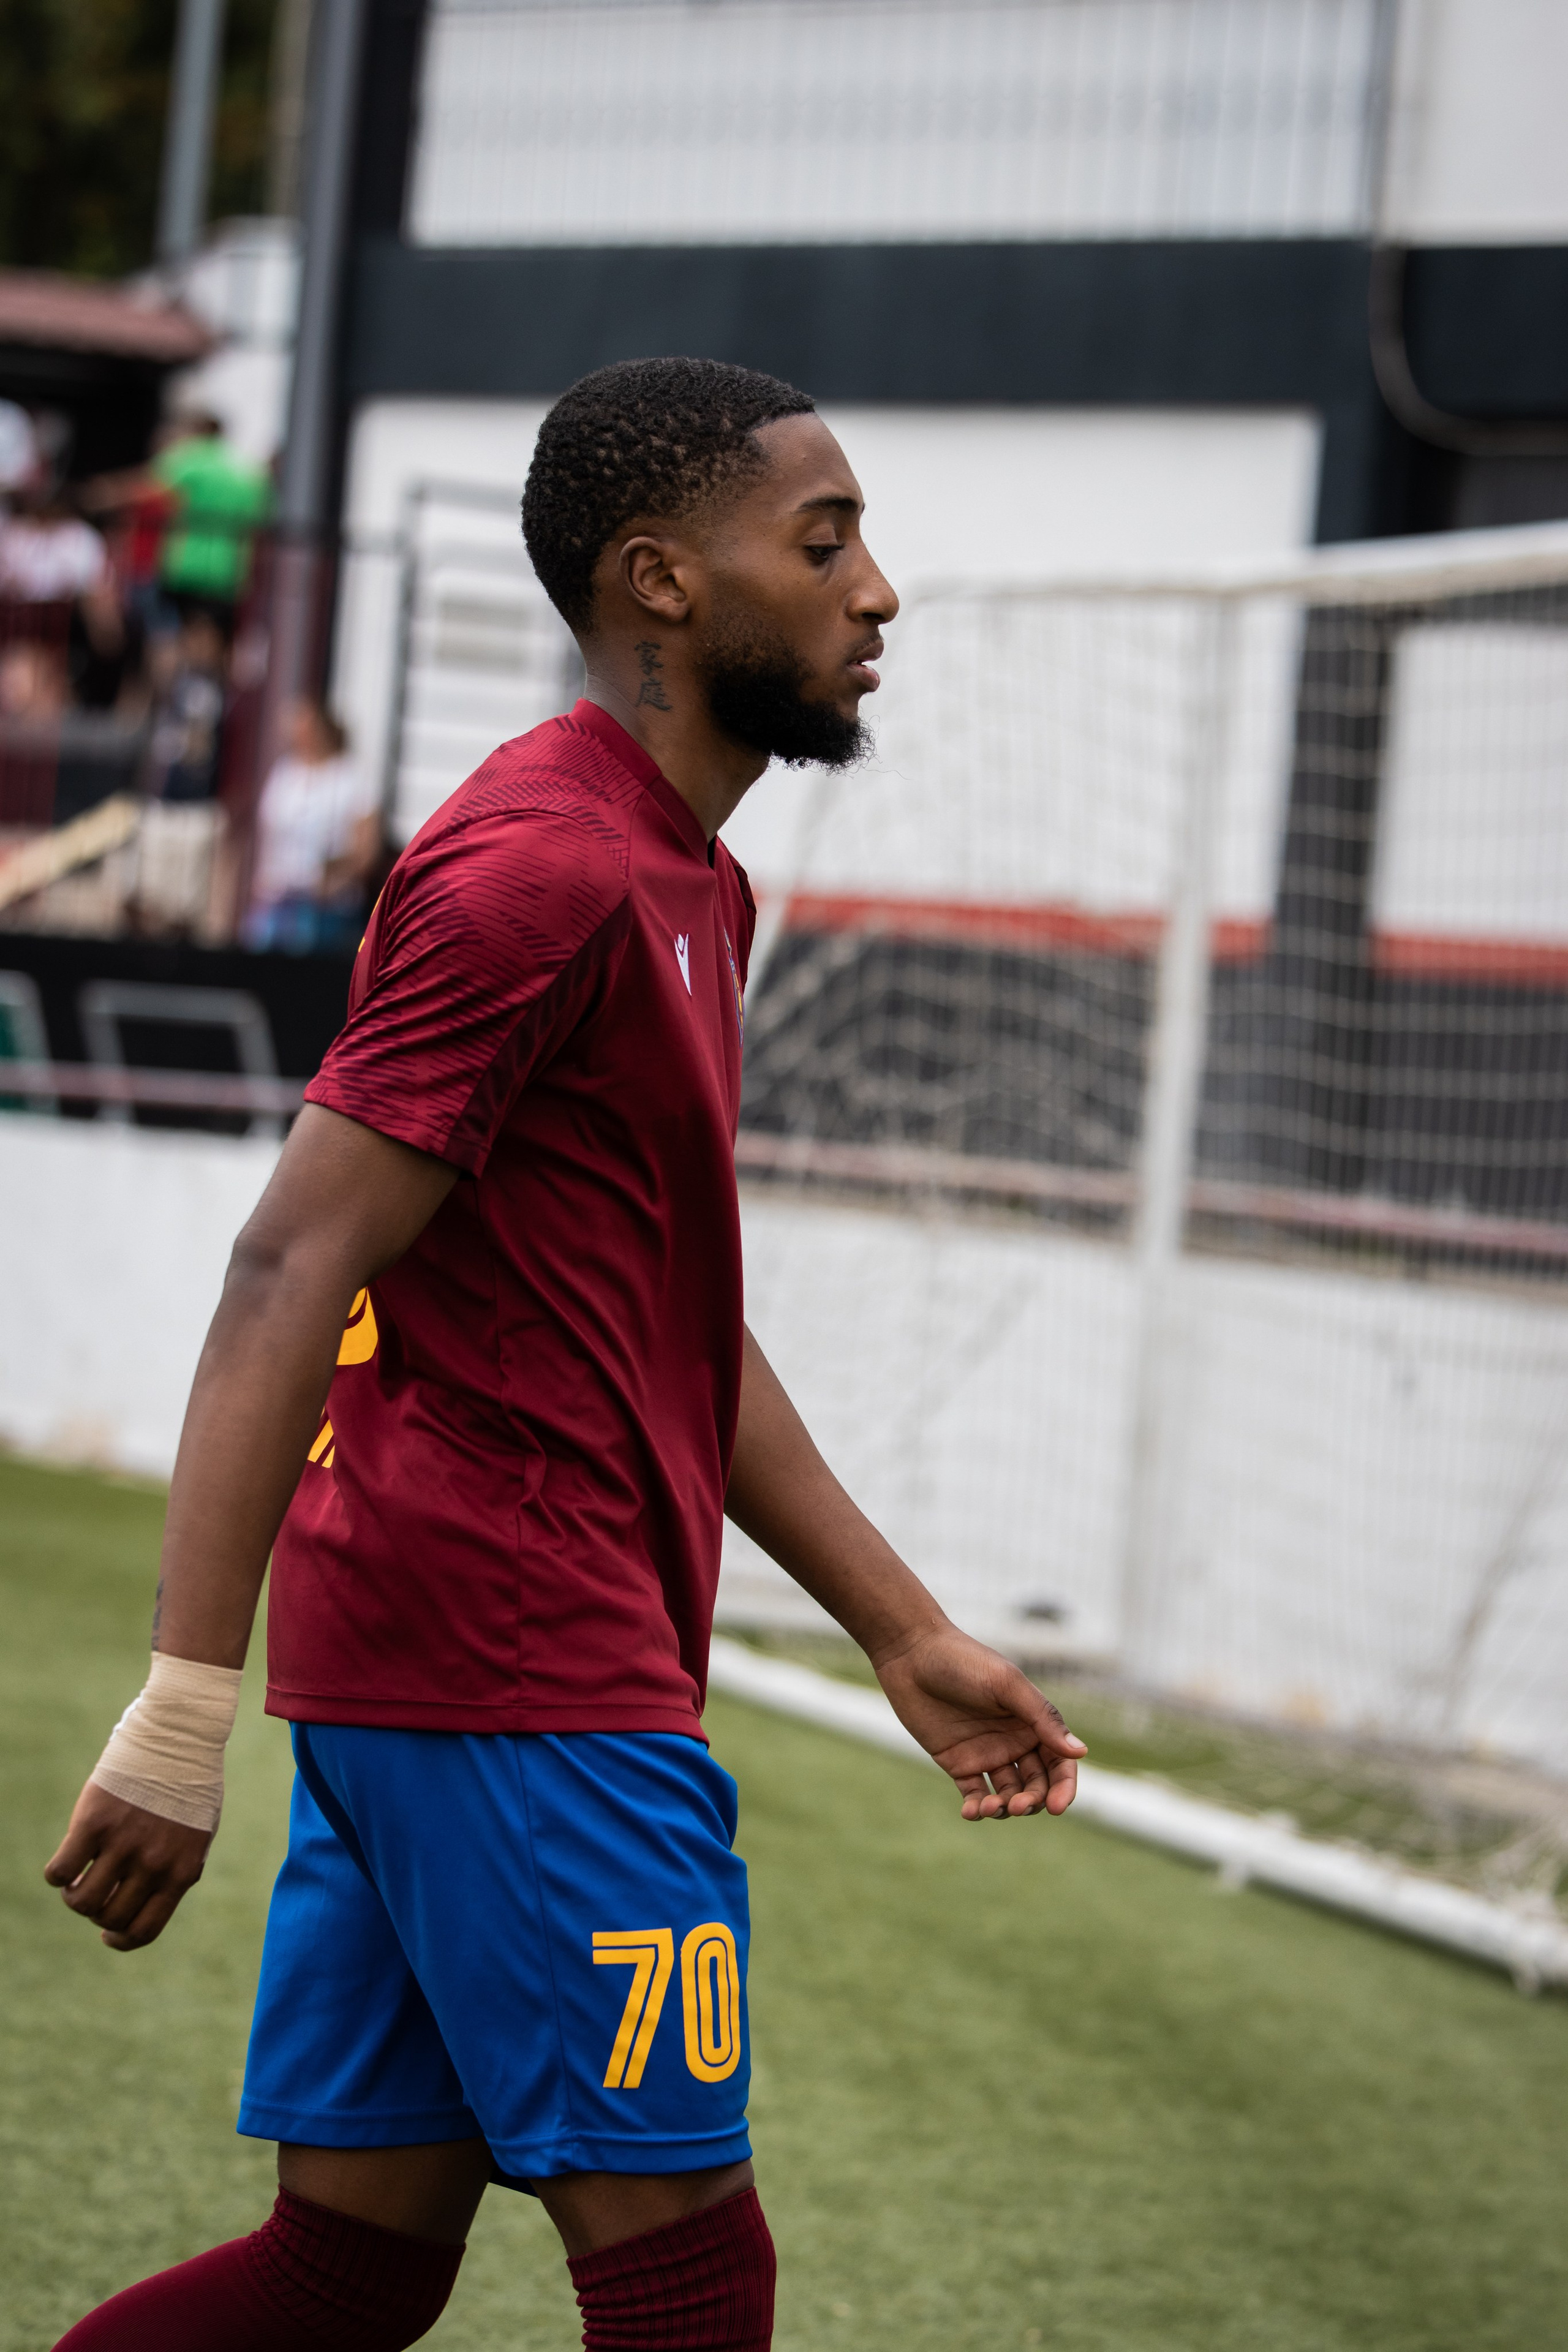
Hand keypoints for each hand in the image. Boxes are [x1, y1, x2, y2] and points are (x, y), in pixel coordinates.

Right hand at [44, 1780, 211, 1950]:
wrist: (178, 1737)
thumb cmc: (188, 1786)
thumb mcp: (197, 1835)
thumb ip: (178, 1869)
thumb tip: (153, 1900)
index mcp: (181, 1871)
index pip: (143, 1930)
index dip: (119, 1940)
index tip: (107, 1933)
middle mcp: (153, 1863)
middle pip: (108, 1917)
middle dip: (96, 1913)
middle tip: (96, 1890)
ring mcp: (123, 1843)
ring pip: (81, 1901)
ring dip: (74, 1896)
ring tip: (78, 1878)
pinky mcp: (94, 1822)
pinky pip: (60, 1870)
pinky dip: (56, 1875)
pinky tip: (65, 1863)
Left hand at [873, 1623, 1085, 1820]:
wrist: (912, 1654)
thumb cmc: (963, 1661)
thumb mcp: (1006, 1684)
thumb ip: (1041, 1717)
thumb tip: (1080, 1752)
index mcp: (1033, 1721)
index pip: (1059, 1763)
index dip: (1063, 1788)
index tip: (1056, 1808)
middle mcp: (1014, 1741)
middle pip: (1036, 1784)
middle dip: (1032, 1801)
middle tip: (1017, 1807)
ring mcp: (987, 1754)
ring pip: (1007, 1794)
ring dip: (1004, 1808)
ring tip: (989, 1807)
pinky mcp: (959, 1763)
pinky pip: (974, 1793)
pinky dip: (976, 1807)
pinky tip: (971, 1811)